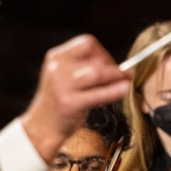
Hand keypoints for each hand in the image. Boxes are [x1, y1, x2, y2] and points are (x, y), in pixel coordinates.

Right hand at [22, 36, 132, 159]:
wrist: (42, 127)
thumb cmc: (61, 100)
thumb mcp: (66, 76)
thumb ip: (86, 67)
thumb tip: (121, 66)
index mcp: (56, 57)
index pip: (87, 43)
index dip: (103, 53)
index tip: (110, 65)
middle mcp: (56, 68)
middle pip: (95, 59)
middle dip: (112, 67)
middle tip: (123, 76)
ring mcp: (61, 86)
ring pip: (97, 73)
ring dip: (117, 76)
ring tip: (127, 80)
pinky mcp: (69, 103)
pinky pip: (98, 94)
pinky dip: (114, 91)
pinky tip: (125, 89)